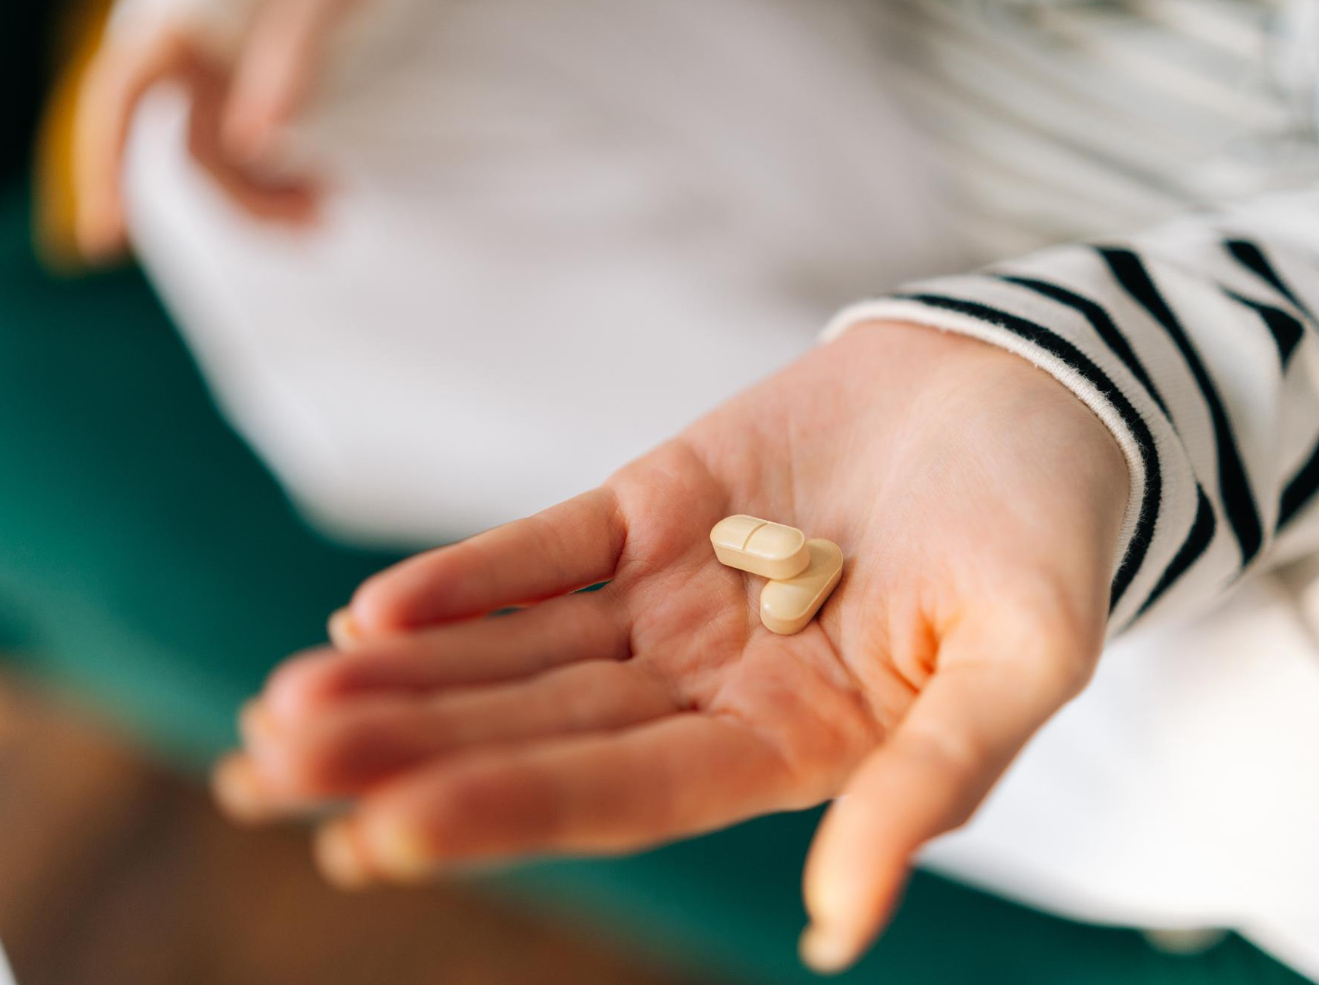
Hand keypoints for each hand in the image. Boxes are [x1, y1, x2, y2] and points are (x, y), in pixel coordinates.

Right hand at [73, 0, 359, 260]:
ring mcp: (226, 73)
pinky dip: (286, 173)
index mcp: (179, 19)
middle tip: (318, 225)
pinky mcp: (261, 84)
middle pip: (194, 153)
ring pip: (231, 159)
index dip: (104, 166)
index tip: (106, 237)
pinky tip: (325, 182)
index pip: (117, 99)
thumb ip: (286, 59)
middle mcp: (193, 52)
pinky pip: (260, 146)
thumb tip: (254, 142)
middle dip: (248, 202)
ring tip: (332, 206)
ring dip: (274, 195)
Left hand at [215, 321, 1128, 971]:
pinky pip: (544, 549)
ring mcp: (667, 596)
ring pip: (517, 650)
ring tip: (283, 708)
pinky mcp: (648, 506)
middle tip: (270, 771)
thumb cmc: (1049, 534)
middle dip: (408, 751)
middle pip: (537, 728)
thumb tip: (839, 928)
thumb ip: (938, 783)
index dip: (505, 810)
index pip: (623, 794)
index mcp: (787, 745)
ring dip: (405, 677)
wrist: (1028, 391)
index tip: (378, 835)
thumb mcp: (1026, 659)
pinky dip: (465, 580)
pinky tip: (372, 613)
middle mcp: (706, 686)